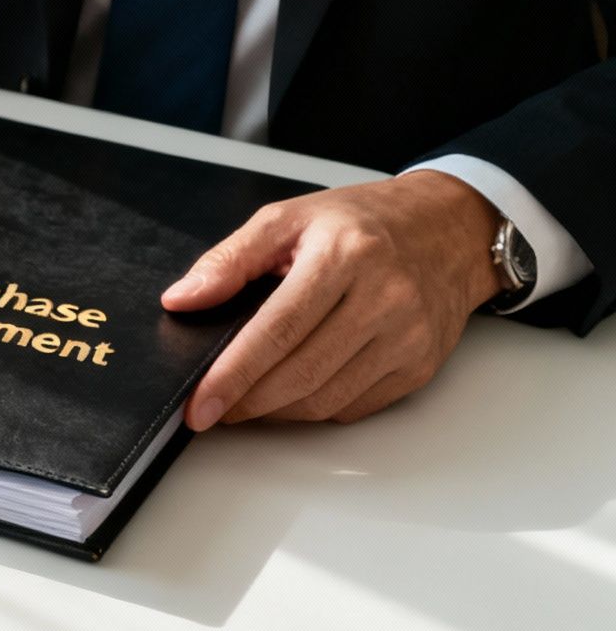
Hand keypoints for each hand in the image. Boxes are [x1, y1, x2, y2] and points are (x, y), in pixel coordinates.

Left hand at [163, 171, 505, 428]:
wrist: (449, 229)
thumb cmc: (362, 223)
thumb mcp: (290, 218)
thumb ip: (230, 259)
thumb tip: (181, 300)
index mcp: (345, 255)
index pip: (277, 329)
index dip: (232, 374)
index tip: (198, 405)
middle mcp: (384, 298)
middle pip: (300, 374)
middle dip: (246, 401)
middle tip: (212, 406)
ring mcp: (407, 337)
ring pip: (324, 400)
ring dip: (275, 411)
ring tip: (246, 399)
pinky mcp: (419, 366)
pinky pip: (352, 407)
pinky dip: (312, 408)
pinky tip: (291, 393)